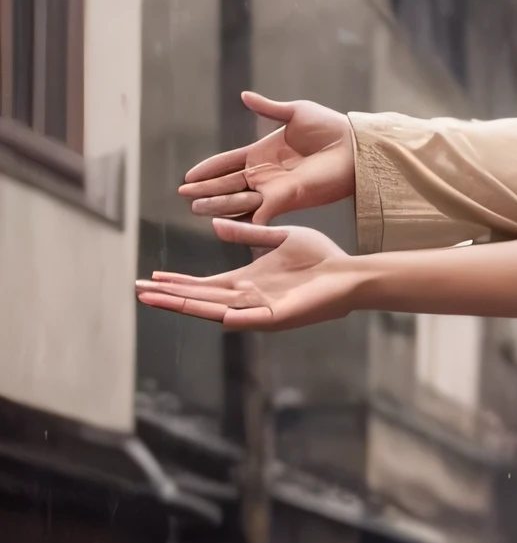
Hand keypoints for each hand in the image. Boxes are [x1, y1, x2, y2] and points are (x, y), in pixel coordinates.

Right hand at [137, 218, 364, 330]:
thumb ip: (247, 233)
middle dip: (170, 296)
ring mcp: (265, 310)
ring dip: (189, 306)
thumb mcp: (277, 238)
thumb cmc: (320, 257)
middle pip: (201, 300)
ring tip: (160, 302)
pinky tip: (218, 316)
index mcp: (247, 282)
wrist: (350, 273)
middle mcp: (250, 299)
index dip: (177, 282)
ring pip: (218, 310)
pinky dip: (238, 319)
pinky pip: (256, 319)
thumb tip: (214, 223)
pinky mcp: (284, 316)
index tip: (150, 279)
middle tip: (140, 293)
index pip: (203, 286)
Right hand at [177, 91, 356, 224]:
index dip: (208, 169)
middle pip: (228, 183)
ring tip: (195, 209)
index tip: (188, 177)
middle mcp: (265, 174)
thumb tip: (244, 96)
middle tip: (183, 197)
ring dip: (217, 204)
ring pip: (239, 199)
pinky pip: (261, 213)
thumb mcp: (295, 113)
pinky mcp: (288, 199)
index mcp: (262, 152)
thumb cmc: (330, 127)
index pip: (227, 162)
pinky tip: (227, 227)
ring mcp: (275, 188)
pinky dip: (246, 220)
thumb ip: (268, 108)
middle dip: (206, 190)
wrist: (355, 145)